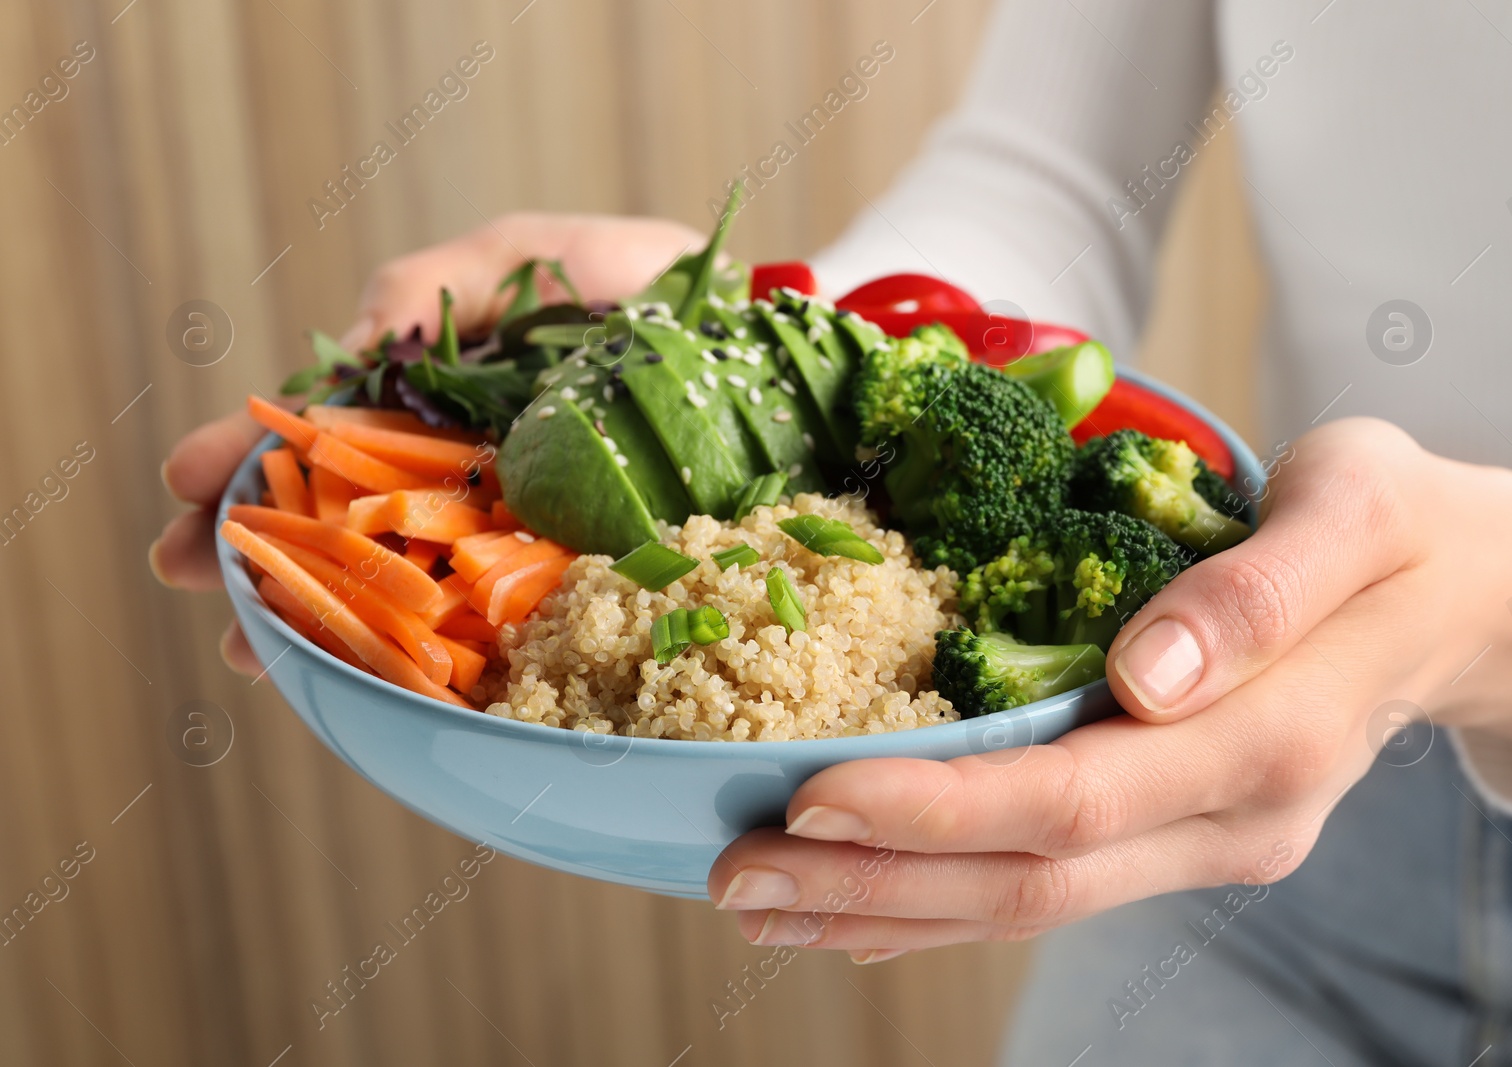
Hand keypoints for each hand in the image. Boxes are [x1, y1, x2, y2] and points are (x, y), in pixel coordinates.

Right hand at [150, 213, 702, 672]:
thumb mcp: (529, 255)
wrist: (764, 342)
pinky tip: (385, 687)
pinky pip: (503, 630)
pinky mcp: (582, 585)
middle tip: (188, 581)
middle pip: (343, 523)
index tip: (182, 489)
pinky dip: (440, 659)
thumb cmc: (644, 287)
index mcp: (439, 406)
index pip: (323, 438)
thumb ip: (439, 283)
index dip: (250, 459)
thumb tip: (353, 342)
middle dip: (259, 553)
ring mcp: (518, 539)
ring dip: (324, 618)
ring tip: (257, 654)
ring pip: (406, 587)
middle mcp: (463, 480)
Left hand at [709, 417, 1511, 960]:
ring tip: (760, 904)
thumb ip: (1260, 590)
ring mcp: (1205, 844)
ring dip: (887, 912)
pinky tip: (857, 907)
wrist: (1466, 597)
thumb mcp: (1358, 507)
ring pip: (1029, 905)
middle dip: (874, 884)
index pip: (1076, 804)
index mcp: (1271, 741)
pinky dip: (943, 900)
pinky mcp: (1178, 835)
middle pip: (1031, 881)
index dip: (938, 811)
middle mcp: (1233, 823)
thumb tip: (1142, 673)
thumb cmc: (1407, 529)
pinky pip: (1049, 887)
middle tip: (735, 877)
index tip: (813, 801)